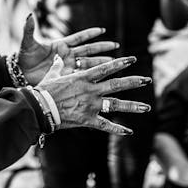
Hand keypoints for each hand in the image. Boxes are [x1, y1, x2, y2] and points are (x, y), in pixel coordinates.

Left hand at [17, 14, 117, 84]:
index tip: (103, 29)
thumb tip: (28, 15)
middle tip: (116, 45)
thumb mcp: (27, 44)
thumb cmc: (24, 57)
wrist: (20, 74)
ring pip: (88, 63)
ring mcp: (68, 66)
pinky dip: (91, 76)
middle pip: (88, 50)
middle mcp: (67, 55)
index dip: (90, 33)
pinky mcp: (66, 77)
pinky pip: (81, 76)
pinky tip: (102, 77)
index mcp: (60, 45)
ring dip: (100, 62)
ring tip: (114, 62)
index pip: (78, 37)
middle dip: (102, 47)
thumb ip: (29, 30)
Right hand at [36, 54, 151, 133]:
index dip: (121, 63)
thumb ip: (59, 66)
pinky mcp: (87, 119)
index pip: (106, 68)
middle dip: (134, 82)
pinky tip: (129, 131)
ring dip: (133, 106)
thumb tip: (58, 57)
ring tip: (147, 107)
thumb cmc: (44, 90)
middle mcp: (90, 90)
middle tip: (147, 80)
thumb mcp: (53, 74)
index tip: (133, 59)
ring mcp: (91, 105)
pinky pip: (105, 125)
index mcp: (83, 77)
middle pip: (117, 85)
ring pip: (116, 105)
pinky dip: (117, 129)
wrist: (39, 108)